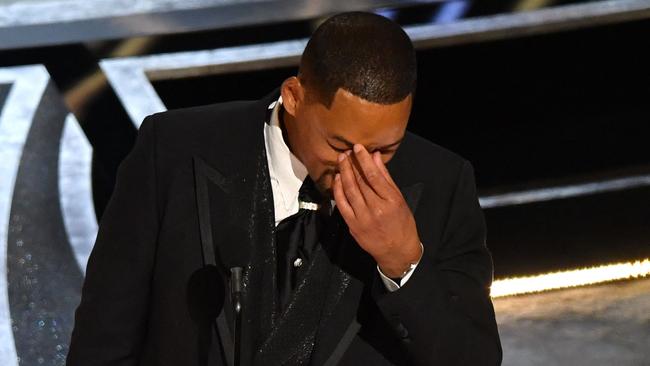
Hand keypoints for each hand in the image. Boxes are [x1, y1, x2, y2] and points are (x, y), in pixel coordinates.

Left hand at [332, 144, 422, 277]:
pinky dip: (338, 190)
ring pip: (349, 191)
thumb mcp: (399, 199)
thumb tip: (376, 157)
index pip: (374, 176)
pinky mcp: (353, 225)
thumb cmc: (402, 224)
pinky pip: (342, 204)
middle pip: (360, 182)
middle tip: (346, 152)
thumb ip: (386, 177)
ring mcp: (362, 218)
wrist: (397, 250)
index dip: (364, 160)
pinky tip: (337, 179)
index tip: (358, 148)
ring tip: (341, 161)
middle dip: (351, 164)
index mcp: (390, 201)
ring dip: (343, 173)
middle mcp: (376, 209)